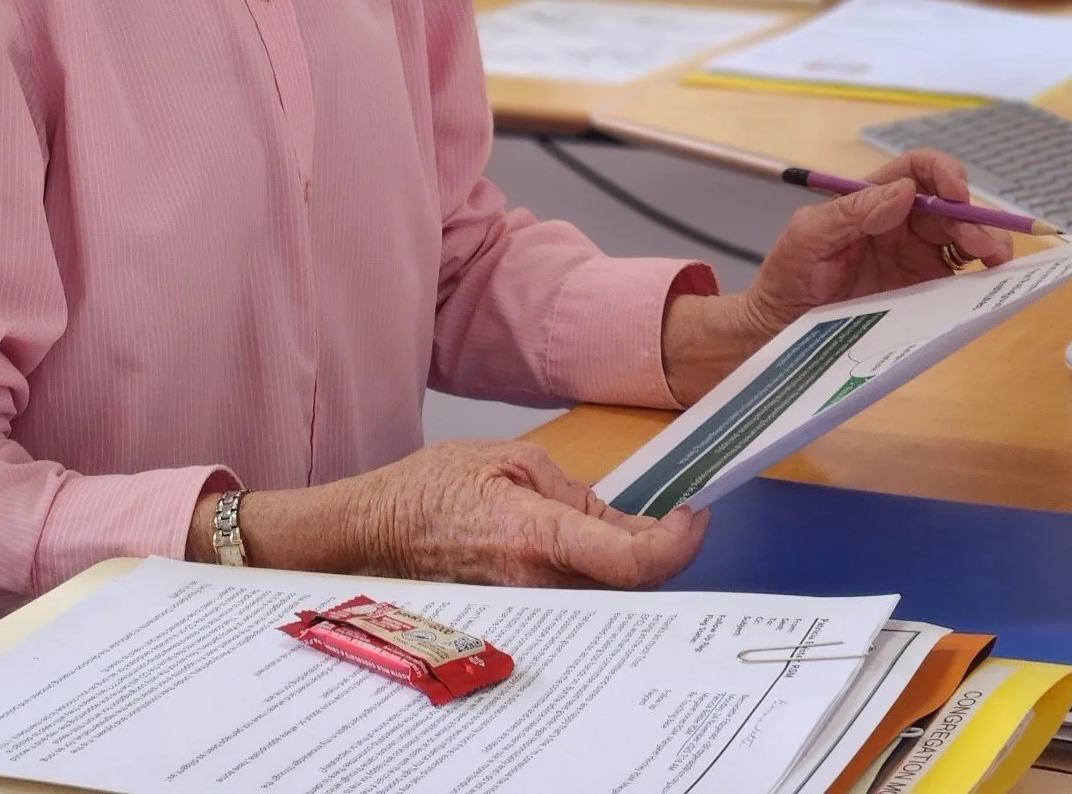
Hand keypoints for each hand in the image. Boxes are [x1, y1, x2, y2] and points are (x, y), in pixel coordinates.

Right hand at [188, 440, 707, 589]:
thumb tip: (623, 517)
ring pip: (606, 593)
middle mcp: (541, 583)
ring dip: (632, 563)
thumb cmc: (431, 489)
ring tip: (638, 527)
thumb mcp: (508, 458)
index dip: (679, 543)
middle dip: (663, 552)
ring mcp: (531, 605)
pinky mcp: (522, 612)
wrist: (375, 534)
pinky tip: (600, 548)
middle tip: (675, 517)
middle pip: (631, 584)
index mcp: (540, 536)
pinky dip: (601, 575)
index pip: (635, 561)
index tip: (696, 515)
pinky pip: (578, 597)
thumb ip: (573, 490)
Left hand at [743, 149, 1012, 335]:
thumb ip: (848, 213)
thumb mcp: (806, 239)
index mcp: (873, 200)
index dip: (942, 171)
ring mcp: (917, 258)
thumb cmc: (788, 279)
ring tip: (997, 260)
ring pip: (965, 238)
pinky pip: (963, 278)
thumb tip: (904, 192)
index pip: (917, 171)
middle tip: (984, 245)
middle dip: (975, 216)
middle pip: (951, 206)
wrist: (784, 331)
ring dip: (988, 242)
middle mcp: (902, 224)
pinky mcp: (927, 292)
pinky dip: (985, 275)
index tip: (957, 193)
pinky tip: (994, 281)